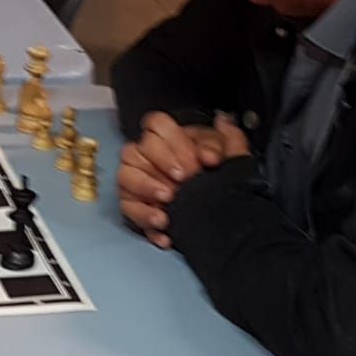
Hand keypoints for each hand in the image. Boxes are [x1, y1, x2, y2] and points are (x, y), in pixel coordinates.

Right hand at [117, 112, 249, 247]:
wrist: (219, 211)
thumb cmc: (219, 177)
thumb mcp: (231, 158)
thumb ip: (229, 140)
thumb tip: (223, 124)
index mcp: (169, 139)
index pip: (156, 125)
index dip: (173, 141)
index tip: (194, 163)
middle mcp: (146, 157)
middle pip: (134, 150)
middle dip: (159, 165)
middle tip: (182, 183)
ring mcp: (136, 181)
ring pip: (124, 177)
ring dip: (145, 189)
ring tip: (168, 205)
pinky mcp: (134, 207)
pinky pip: (129, 210)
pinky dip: (145, 220)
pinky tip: (165, 232)